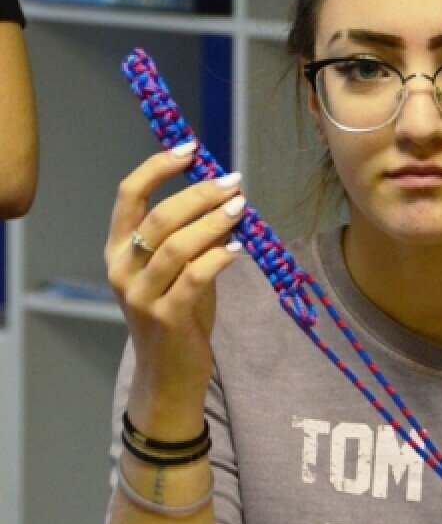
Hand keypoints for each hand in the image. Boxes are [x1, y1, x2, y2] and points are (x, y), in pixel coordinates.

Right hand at [104, 142, 243, 436]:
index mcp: (118, 250)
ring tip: (241, 209)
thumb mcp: (178, 272)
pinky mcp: (165, 317)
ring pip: (176, 245)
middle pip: (159, 217)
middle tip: (233, 183)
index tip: (190, 149)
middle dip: (199, 194)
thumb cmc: (178, 318)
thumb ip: (193, 237)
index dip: (158, 167)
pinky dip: (218, 258)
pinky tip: (238, 250)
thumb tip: (225, 196)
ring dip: (213, 222)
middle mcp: (121, 270)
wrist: (169, 374)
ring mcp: (140, 295)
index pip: (129, 195)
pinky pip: (194, 277)